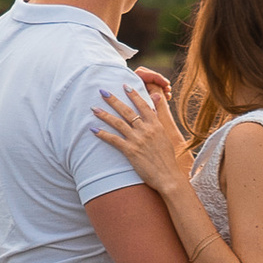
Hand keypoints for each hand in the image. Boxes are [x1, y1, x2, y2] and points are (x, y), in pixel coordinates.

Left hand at [95, 74, 193, 198]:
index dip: (133, 95)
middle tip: (103, 91)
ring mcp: (138, 140)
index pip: (143, 105)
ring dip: (104, 115)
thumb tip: (157, 102)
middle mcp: (146, 130)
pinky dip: (103, 134)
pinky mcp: (131, 151)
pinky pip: (114, 140)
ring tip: (94, 108)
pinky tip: (93, 129)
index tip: (125, 85)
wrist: (168, 176)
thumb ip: (158, 119)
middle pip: (127, 111)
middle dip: (114, 100)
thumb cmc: (167, 158)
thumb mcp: (165, 136)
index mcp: (156, 125)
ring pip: (118, 123)